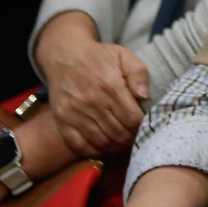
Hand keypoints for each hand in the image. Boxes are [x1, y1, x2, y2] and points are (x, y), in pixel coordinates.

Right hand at [37, 14, 150, 157]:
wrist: (65, 56)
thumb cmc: (99, 57)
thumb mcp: (123, 55)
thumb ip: (138, 73)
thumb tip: (144, 95)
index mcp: (110, 85)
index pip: (132, 118)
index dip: (141, 126)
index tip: (145, 124)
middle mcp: (92, 102)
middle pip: (119, 133)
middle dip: (131, 138)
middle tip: (136, 136)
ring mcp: (75, 113)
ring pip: (102, 142)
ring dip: (116, 146)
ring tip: (123, 142)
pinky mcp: (63, 121)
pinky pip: (80, 145)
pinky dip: (95, 151)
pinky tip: (105, 146)